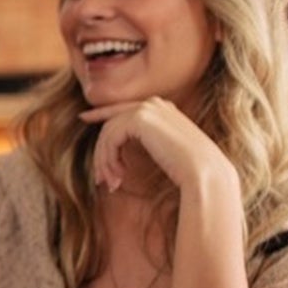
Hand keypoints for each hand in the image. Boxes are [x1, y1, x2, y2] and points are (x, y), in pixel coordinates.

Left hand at [80, 96, 238, 199]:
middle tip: (101, 179)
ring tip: (111, 184)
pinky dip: (108, 158)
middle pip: (112, 123)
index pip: (124, 108)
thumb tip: (121, 144)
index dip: (101, 113)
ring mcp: (147, 108)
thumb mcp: (165, 152)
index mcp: (163, 109)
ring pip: (108, 133)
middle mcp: (154, 104)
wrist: (203, 172)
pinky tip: (118, 176)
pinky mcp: (140, 118)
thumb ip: (147, 141)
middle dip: (101, 151)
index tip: (83, 118)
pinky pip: (111, 137)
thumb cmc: (189, 170)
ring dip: (105, 161)